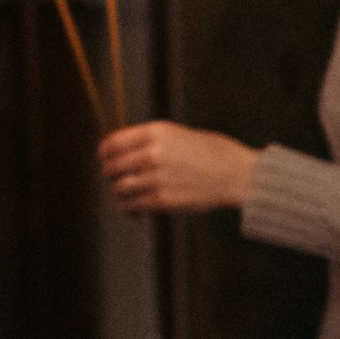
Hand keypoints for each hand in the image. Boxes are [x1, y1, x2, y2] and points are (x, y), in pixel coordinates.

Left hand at [101, 122, 260, 214]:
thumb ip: (152, 141)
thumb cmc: (213, 152)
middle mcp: (153, 153)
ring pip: (119, 187)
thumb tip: (125, 150)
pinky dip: (127, 206)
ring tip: (121, 191)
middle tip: (110, 176)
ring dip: (117, 190)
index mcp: (156, 132)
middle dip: (108, 172)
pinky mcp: (162, 200)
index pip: (113, 142)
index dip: (103, 151)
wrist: (237, 175)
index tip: (102, 157)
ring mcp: (156, 178)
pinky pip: (132, 204)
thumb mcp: (180, 134)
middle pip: (113, 165)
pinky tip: (130, 206)